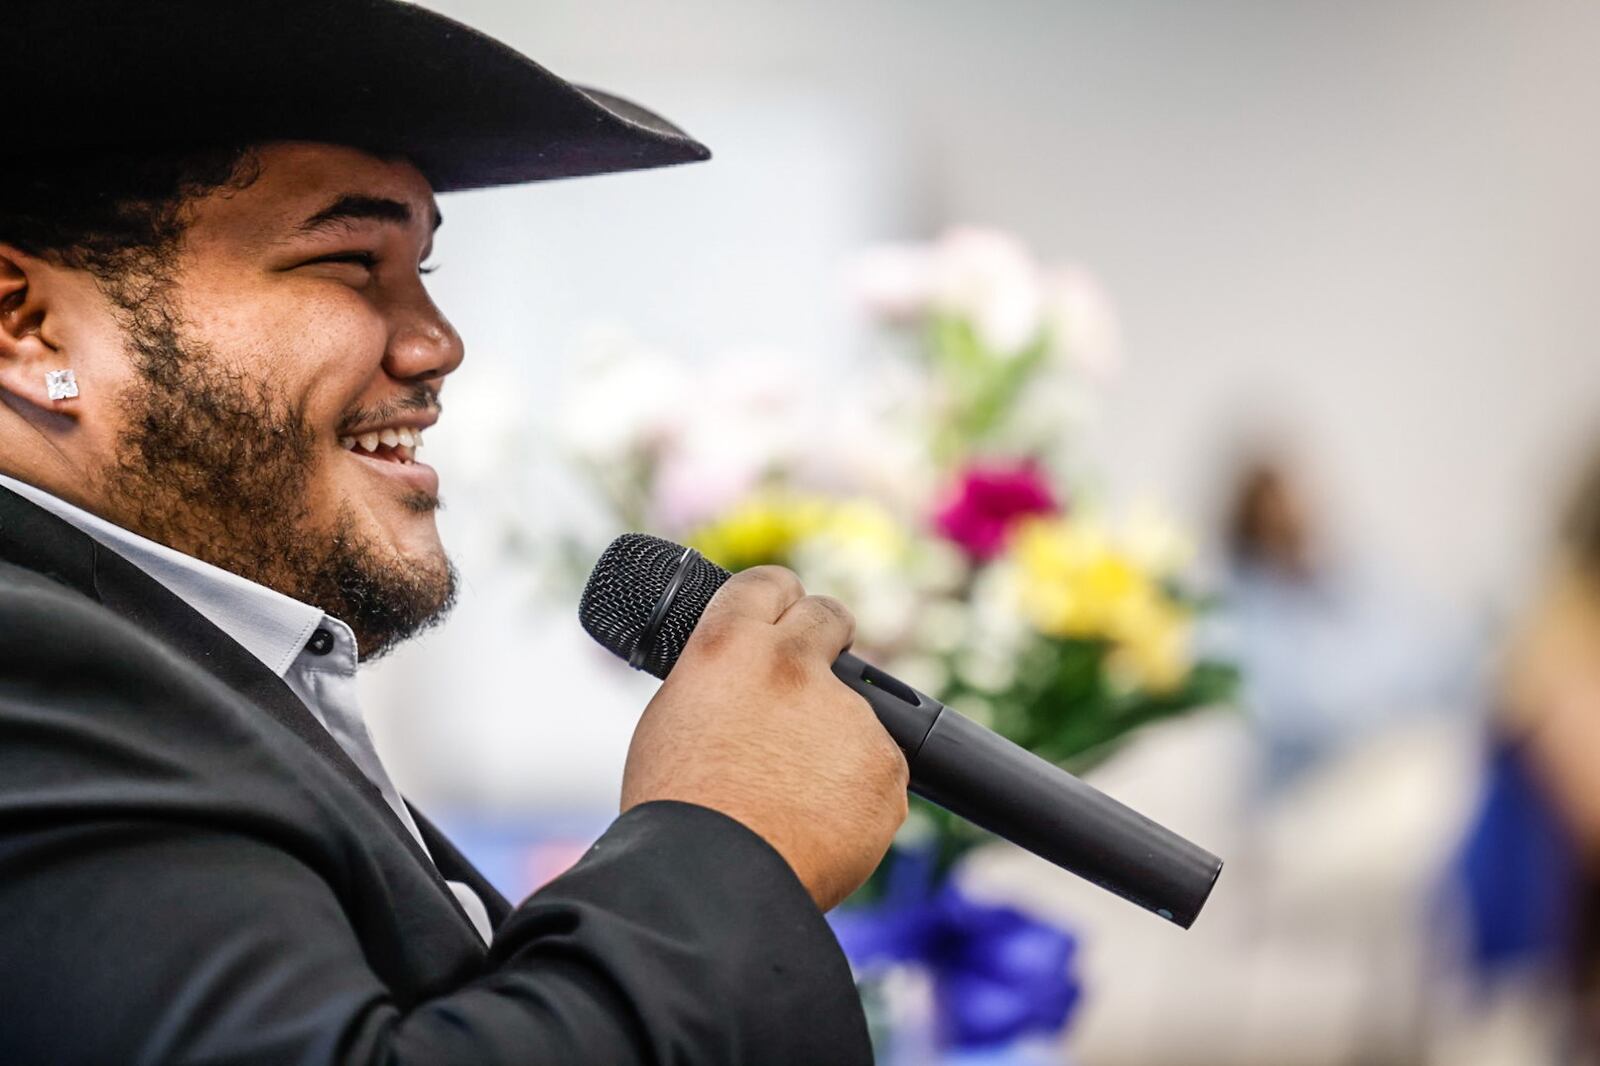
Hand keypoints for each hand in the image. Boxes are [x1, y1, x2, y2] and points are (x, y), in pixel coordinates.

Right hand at [620, 565, 909, 910]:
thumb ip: (719, 687)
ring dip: (835, 738)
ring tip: (792, 798)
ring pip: (855, 712)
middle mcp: (795, 665)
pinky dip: (856, 794)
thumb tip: (745, 687)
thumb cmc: (675, 817)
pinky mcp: (886, 766)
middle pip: (828, 618)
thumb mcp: (673, 722)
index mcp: (729, 646)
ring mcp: (847, 715)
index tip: (787, 612)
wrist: (710, 889)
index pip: (769, 584)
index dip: (780, 599)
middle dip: (825, 636)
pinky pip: (876, 771)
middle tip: (816, 670)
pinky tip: (818, 825)